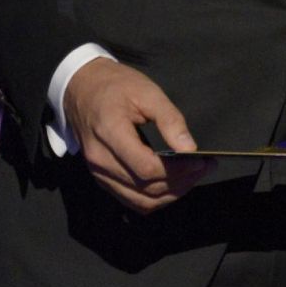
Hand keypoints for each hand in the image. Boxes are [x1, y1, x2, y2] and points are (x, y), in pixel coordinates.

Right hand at [64, 57, 212, 213]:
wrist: (81, 88)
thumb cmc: (115, 86)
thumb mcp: (147, 92)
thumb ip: (170, 120)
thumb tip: (189, 149)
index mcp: (110, 134)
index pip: (147, 168)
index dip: (178, 170)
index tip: (201, 161)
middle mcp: (101, 160)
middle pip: (146, 188)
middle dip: (181, 182)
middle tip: (204, 168)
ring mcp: (98, 173)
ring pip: (140, 201)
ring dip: (170, 194)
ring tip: (192, 177)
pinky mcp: (101, 178)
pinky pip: (131, 200)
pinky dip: (154, 198)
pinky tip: (172, 184)